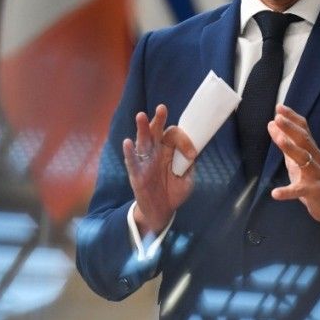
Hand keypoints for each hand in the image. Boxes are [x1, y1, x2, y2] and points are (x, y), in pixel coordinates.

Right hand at [122, 104, 196, 235]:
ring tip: (141, 116)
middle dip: (159, 120)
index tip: (192, 155)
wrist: (162, 211)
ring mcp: (145, 162)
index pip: (173, 136)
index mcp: (168, 150)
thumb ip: (189, 166)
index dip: (184, 141)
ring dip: (141, 128)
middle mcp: (155, 152)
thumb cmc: (174, 191)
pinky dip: (129, 153)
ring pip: (142, 142)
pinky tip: (127, 143)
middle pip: (156, 132)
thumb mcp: (188, 179)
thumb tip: (192, 154)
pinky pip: (132, 162)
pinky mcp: (136, 174)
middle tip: (162, 108)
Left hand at [267, 104, 319, 230]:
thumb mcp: (298, 160)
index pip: (303, 130)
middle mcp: (315, 159)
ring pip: (304, 160)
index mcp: (311, 150)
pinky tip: (275, 193)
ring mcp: (316, 175)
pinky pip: (300, 191)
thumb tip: (272, 123)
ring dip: (291, 149)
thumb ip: (286, 143)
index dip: (292, 118)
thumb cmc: (314, 179)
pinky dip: (287, 192)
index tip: (279, 107)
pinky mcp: (314, 192)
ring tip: (279, 139)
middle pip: (304, 140)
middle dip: (291, 128)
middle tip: (278, 118)